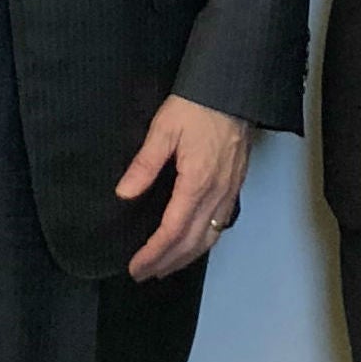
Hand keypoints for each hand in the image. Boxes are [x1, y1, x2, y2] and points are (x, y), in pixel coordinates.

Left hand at [117, 95, 253, 281]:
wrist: (235, 88)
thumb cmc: (197, 105)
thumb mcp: (163, 129)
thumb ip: (145, 164)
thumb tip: (124, 194)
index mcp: (197, 183)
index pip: (172, 231)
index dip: (153, 253)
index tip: (135, 267)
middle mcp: (216, 195)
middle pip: (191, 242)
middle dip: (167, 262)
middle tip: (144, 274)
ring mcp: (230, 192)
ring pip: (209, 237)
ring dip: (186, 257)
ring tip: (165, 267)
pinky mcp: (236, 186)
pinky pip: (221, 225)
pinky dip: (204, 242)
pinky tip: (193, 243)